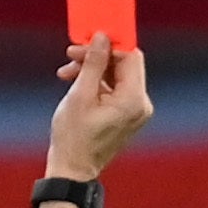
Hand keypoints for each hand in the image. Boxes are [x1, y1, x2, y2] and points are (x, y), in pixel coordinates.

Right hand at [46, 34, 151, 182]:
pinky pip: (114, 88)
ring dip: (92, 69)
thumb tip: (102, 36)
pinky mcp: (126, 115)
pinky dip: (95, 82)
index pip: (129, 56)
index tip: (87, 39)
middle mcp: (140, 105)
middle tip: (72, 55)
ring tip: (67, 73)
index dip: (108, 44)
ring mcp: (135, 111)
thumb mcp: (80, 95)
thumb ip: (94, 63)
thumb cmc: (74, 138)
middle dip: (97, 56)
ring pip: (116, 74)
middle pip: (123, 64)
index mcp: (134, 100)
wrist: (72, 170)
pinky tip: (74, 82)